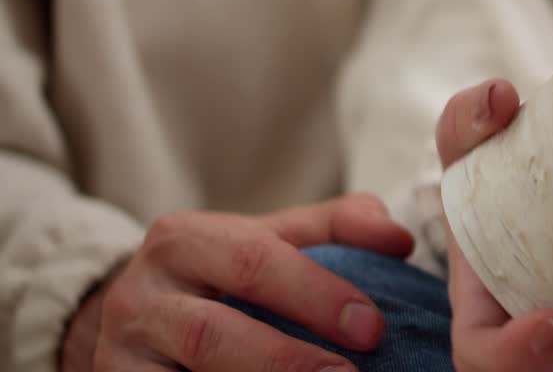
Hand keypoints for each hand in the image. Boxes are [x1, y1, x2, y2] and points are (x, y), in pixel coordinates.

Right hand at [60, 194, 414, 371]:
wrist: (133, 315)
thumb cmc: (222, 274)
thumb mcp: (272, 239)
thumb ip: (337, 228)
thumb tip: (398, 238)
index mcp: (185, 240)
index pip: (255, 263)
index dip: (316, 296)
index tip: (371, 327)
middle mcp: (142, 295)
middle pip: (213, 334)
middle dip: (286, 360)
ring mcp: (121, 354)